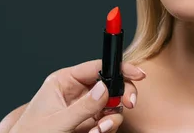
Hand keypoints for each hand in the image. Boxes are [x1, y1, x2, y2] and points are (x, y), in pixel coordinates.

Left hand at [7, 60, 145, 132]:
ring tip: (100, 128)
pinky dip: (108, 127)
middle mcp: (76, 92)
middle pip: (110, 84)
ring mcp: (84, 109)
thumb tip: (105, 89)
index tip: (137, 74)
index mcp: (64, 81)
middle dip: (122, 93)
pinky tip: (97, 132)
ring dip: (112, 116)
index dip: (118, 68)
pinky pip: (107, 121)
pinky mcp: (88, 125)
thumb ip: (82, 107)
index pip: (97, 67)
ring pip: (112, 105)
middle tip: (129, 104)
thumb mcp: (56, 122)